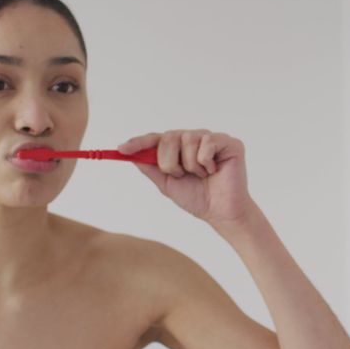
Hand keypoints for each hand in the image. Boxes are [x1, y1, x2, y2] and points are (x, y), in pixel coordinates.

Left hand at [118, 130, 253, 225]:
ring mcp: (211, 139)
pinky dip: (206, 162)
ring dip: (191, 165)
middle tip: (182, 175)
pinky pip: (207, 143)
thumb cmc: (198, 198)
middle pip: (169, 136)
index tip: (121, 149)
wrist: (221, 212)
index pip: (156, 139)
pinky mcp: (228, 142)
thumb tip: (131, 155)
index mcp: (179, 148)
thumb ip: (151, 168)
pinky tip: (214, 170)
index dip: (138, 142)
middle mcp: (194, 139)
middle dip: (170, 161)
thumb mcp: (167, 184)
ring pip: (188, 139)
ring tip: (202, 175)